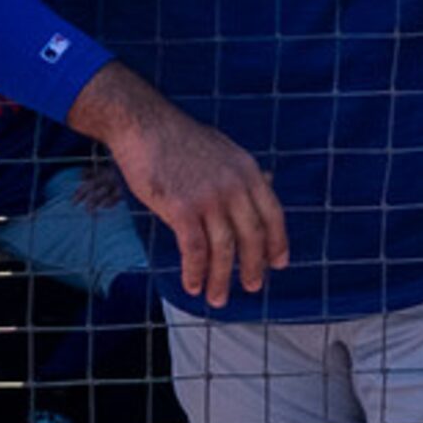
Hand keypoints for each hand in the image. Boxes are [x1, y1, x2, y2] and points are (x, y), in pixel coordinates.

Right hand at [66, 62, 288, 308]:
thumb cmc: (179, 138)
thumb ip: (241, 173)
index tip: (279, 263)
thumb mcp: (224, 149)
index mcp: (248, 172)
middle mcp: (235, 187)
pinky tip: (192, 285)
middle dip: (254, 267)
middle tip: (253, 287)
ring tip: (218, 298)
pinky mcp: (182, 209)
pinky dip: (196, 272)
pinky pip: (195, 250)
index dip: (278, 242)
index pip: (273, 214)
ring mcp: (209, 199)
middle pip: (252, 236)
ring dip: (222, 279)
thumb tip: (264, 184)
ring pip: (224, 250)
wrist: (143, 124)